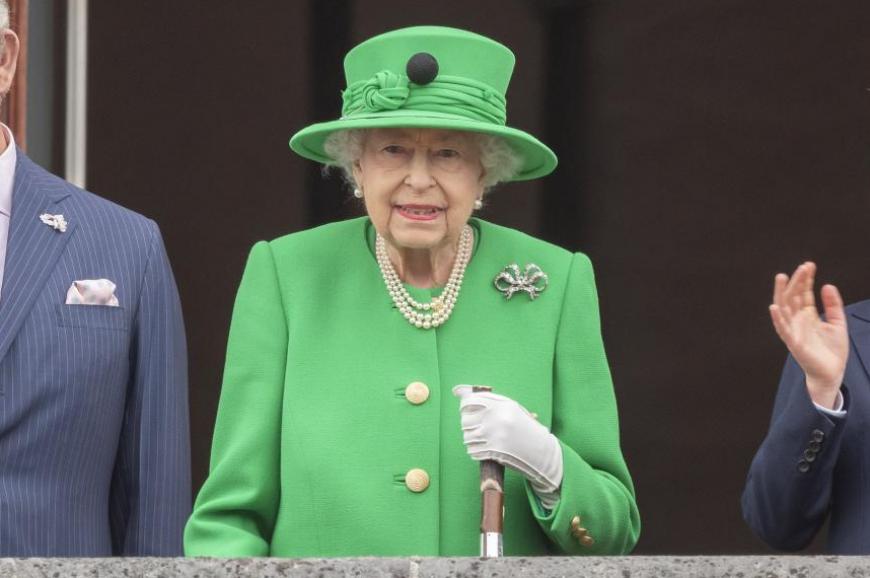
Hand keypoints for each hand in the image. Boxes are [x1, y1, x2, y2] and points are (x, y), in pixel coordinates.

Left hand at [453, 385, 562, 497]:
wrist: (542, 452)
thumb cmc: (524, 429)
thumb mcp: (511, 409)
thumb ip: (486, 399)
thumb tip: (456, 390)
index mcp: (503, 404)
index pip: (470, 401)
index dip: (464, 405)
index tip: (466, 409)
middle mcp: (498, 418)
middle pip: (466, 420)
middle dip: (467, 425)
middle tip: (477, 428)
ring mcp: (496, 434)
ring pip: (467, 437)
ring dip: (471, 440)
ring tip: (483, 440)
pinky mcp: (495, 451)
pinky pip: (472, 450)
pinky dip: (475, 451)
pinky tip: (484, 449)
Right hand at [769, 262, 848, 408]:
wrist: (832, 372)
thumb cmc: (832, 350)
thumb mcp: (837, 323)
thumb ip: (833, 305)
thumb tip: (828, 285)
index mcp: (807, 315)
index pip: (804, 293)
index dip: (806, 279)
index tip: (809, 265)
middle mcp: (797, 320)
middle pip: (793, 296)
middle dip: (796, 281)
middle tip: (802, 267)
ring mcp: (794, 330)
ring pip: (784, 308)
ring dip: (782, 292)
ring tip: (782, 277)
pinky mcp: (793, 342)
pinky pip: (783, 329)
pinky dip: (778, 318)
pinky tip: (775, 307)